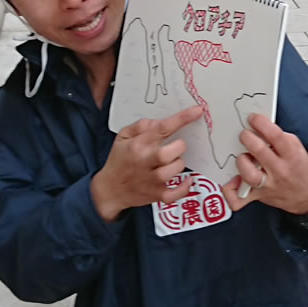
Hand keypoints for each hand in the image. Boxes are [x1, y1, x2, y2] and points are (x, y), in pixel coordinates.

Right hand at [90, 105, 204, 221]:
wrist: (110, 190)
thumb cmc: (119, 161)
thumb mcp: (123, 137)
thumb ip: (141, 126)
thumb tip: (160, 121)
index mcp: (138, 145)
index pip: (163, 128)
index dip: (183, 118)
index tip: (197, 111)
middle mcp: (146, 162)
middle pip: (174, 150)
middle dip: (179, 145)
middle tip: (173, 147)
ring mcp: (152, 180)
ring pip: (177, 168)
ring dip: (178, 163)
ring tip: (170, 162)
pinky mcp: (157, 195)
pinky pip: (177, 193)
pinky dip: (185, 187)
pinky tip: (186, 179)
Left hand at [221, 113, 307, 214]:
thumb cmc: (299, 168)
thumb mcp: (296, 148)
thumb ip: (279, 138)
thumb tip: (258, 127)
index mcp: (292, 155)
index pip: (275, 135)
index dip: (261, 123)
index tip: (253, 118)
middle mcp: (280, 170)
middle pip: (259, 151)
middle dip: (247, 138)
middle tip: (244, 134)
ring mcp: (269, 185)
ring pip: (249, 174)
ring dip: (241, 161)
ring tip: (243, 157)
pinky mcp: (259, 196)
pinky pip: (240, 199)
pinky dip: (231, 192)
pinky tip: (232, 181)